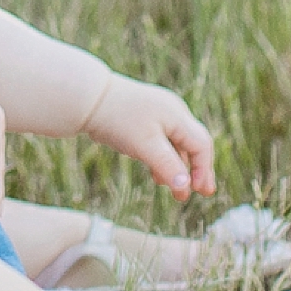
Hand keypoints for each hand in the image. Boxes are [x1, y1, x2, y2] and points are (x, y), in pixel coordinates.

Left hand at [84, 71, 213, 200]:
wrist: (87, 97)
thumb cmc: (117, 119)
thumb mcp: (145, 146)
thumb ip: (167, 166)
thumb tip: (186, 187)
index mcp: (177, 115)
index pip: (201, 145)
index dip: (203, 169)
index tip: (199, 191)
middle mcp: (172, 111)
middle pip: (193, 143)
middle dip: (197, 169)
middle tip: (202, 192)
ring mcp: (157, 112)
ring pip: (176, 143)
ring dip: (178, 166)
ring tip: (175, 190)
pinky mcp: (143, 116)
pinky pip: (161, 140)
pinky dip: (163, 158)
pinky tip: (155, 174)